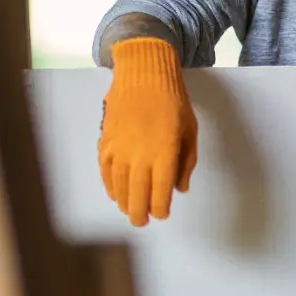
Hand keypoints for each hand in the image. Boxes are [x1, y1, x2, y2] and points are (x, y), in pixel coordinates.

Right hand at [98, 37, 197, 226]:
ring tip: (129, 210)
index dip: (160, 208)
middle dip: (140, 213)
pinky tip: (114, 193)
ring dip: (123, 201)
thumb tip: (179, 188)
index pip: (160, 192)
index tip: (162, 213)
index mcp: (165, 152)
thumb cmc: (174, 100)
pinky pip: (105, 169)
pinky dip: (109, 184)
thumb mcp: (190, 130)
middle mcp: (140, 154)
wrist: (144, 73)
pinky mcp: (107, 140)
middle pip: (137, 194)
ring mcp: (120, 148)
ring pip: (119, 185)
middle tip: (141, 222)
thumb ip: (187, 162)